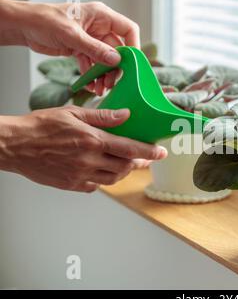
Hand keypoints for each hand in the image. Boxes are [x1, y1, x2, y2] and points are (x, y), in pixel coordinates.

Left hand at [0, 0, 139, 94]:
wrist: (23, 26)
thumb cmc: (44, 20)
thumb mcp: (71, 35)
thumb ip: (95, 49)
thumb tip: (116, 60)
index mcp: (101, 16)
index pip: (128, 30)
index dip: (133, 46)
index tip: (132, 64)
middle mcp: (99, 27)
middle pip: (117, 49)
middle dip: (115, 68)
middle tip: (111, 83)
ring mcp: (91, 39)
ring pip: (105, 60)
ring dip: (103, 75)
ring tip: (100, 88)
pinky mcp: (82, 49)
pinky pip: (93, 65)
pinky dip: (92, 75)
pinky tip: (90, 86)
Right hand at [0, 106, 166, 192]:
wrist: (14, 146)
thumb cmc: (40, 126)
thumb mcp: (72, 113)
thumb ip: (102, 116)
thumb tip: (126, 115)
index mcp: (92, 140)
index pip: (129, 148)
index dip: (149, 152)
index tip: (161, 152)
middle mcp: (89, 160)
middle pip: (124, 166)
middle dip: (139, 163)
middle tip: (145, 158)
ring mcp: (80, 175)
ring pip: (113, 178)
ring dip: (124, 172)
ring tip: (127, 164)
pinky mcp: (71, 185)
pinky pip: (95, 186)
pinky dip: (104, 179)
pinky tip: (103, 170)